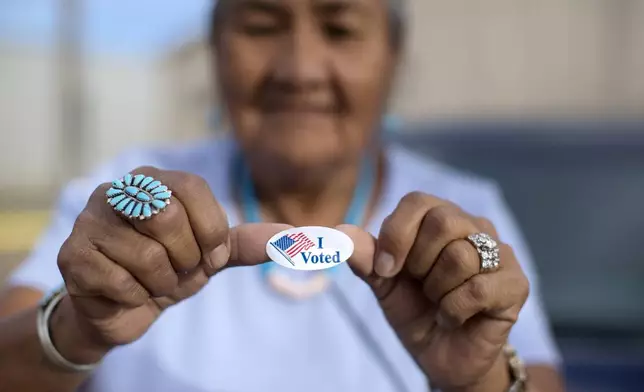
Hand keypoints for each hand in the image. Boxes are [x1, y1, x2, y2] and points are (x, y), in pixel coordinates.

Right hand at [56, 167, 285, 360]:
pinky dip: (135, 296)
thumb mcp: (213, 254)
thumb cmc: (170, 269)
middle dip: (185, 257)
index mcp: (157, 179)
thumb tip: (307, 235)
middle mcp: (119, 189)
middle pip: (166, 215)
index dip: (210, 229)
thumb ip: (252, 241)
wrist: (123, 308)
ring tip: (152, 281)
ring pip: (145, 255)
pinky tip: (126, 291)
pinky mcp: (71, 254)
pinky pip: (119, 281)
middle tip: (179, 269)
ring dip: (161, 282)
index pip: (194, 188)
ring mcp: (90, 219)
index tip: (211, 255)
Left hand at [343, 192, 528, 390]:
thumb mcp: (383, 283)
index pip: (417, 202)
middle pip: (443, 221)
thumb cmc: (415, 310)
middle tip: (420, 286)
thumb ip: (365, 257)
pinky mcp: (515, 284)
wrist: (442, 356)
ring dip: (437, 291)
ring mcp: (500, 253)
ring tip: (438, 302)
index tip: (385, 270)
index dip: (395, 235)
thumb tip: (340, 232)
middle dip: (418, 263)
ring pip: (460, 256)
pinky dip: (453, 311)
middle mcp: (474, 227)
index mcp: (440, 217)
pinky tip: (452, 318)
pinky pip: (478, 288)